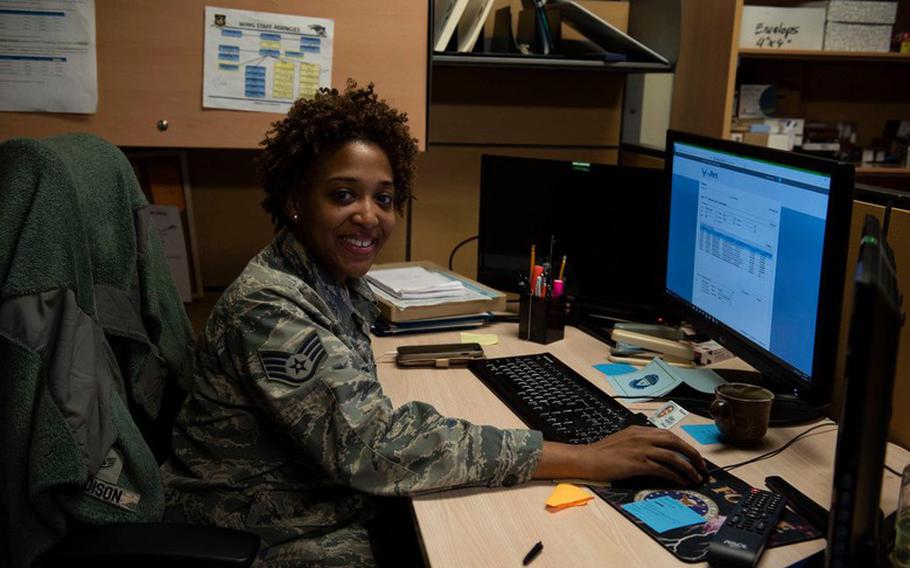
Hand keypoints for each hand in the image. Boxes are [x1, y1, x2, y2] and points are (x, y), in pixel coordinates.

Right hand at [533, 426, 705, 485]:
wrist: (586, 459)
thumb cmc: (601, 453)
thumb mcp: (622, 441)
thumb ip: (638, 442)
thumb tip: (655, 451)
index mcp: (639, 430)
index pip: (667, 434)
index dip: (683, 445)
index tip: (692, 455)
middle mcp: (642, 437)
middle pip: (674, 441)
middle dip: (691, 453)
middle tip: (701, 465)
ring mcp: (640, 449)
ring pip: (672, 456)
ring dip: (687, 467)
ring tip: (695, 477)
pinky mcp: (637, 463)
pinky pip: (663, 469)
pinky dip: (675, 475)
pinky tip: (681, 481)